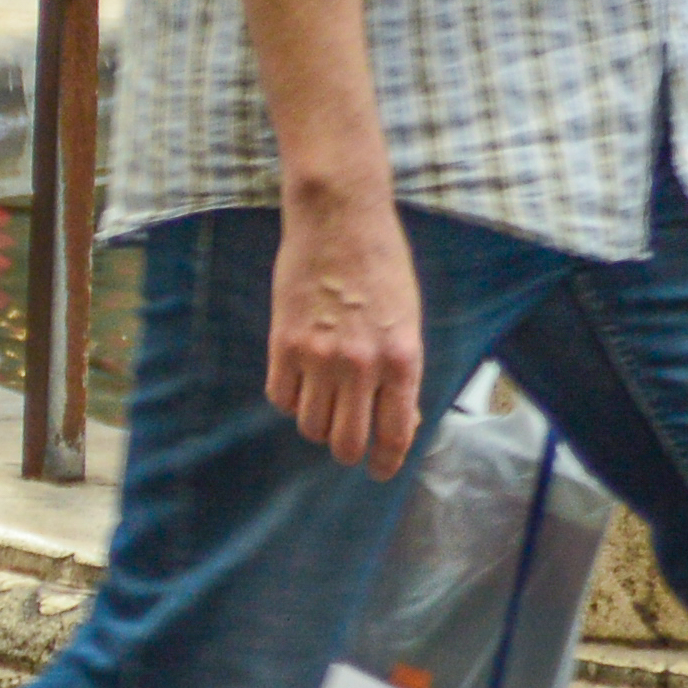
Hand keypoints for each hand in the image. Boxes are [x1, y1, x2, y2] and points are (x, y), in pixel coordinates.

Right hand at [263, 186, 424, 476]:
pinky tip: (299, 378)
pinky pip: (280, 397)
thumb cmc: (381, 264)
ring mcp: (319, 356)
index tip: (378, 469)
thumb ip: (401, 371)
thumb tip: (396, 418)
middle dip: (349, 450)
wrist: (339, 217)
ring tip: (323, 401)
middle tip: (347, 441)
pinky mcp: (283, 342)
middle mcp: (361, 365)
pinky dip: (289, 397)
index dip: (386, 462)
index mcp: (401, 360)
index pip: (395, 436)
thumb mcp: (407, 320)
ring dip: (317, 422)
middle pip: (346, 444)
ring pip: (310, 426)